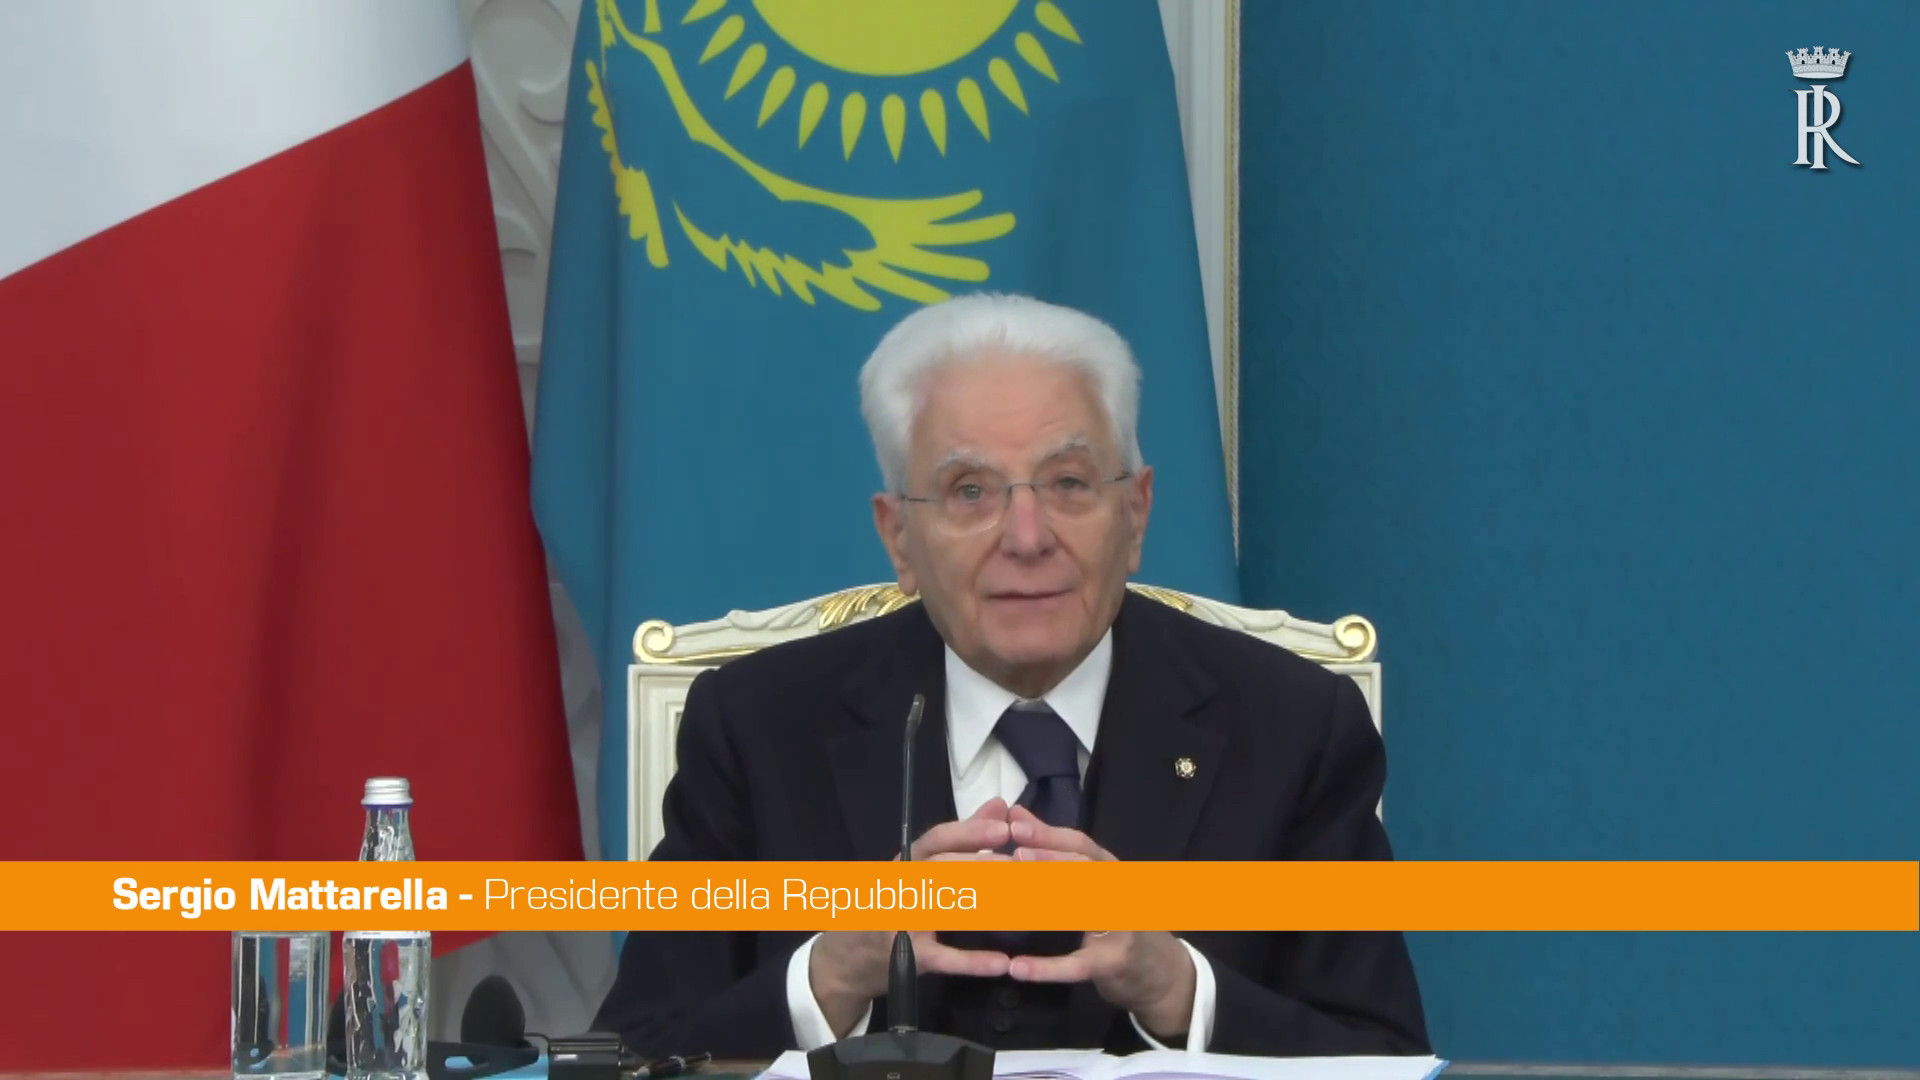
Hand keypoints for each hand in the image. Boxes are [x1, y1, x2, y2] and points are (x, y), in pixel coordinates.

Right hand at [808, 798, 1015, 1035]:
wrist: (844, 960)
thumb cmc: (889, 905)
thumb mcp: (917, 868)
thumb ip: (962, 838)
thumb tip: (1000, 805)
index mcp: (905, 863)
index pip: (935, 840)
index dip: (970, 832)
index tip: (1004, 827)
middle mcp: (899, 888)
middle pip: (941, 870)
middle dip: (983, 866)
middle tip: (1022, 865)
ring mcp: (900, 923)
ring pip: (944, 909)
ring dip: (986, 907)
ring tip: (1024, 906)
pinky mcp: (906, 959)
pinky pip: (943, 959)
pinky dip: (973, 962)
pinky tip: (1003, 963)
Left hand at [1004, 805, 1197, 1040]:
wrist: (1165, 972)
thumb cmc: (1120, 920)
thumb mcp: (1095, 882)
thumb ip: (1056, 850)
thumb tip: (1016, 815)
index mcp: (1110, 869)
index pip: (1082, 844)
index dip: (1048, 834)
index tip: (1014, 824)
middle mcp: (1119, 892)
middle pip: (1085, 871)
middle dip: (1050, 861)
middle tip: (1015, 855)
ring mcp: (1120, 928)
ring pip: (1083, 911)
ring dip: (1047, 905)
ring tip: (1012, 900)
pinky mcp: (1114, 963)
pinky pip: (1077, 965)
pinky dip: (1046, 968)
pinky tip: (1016, 968)